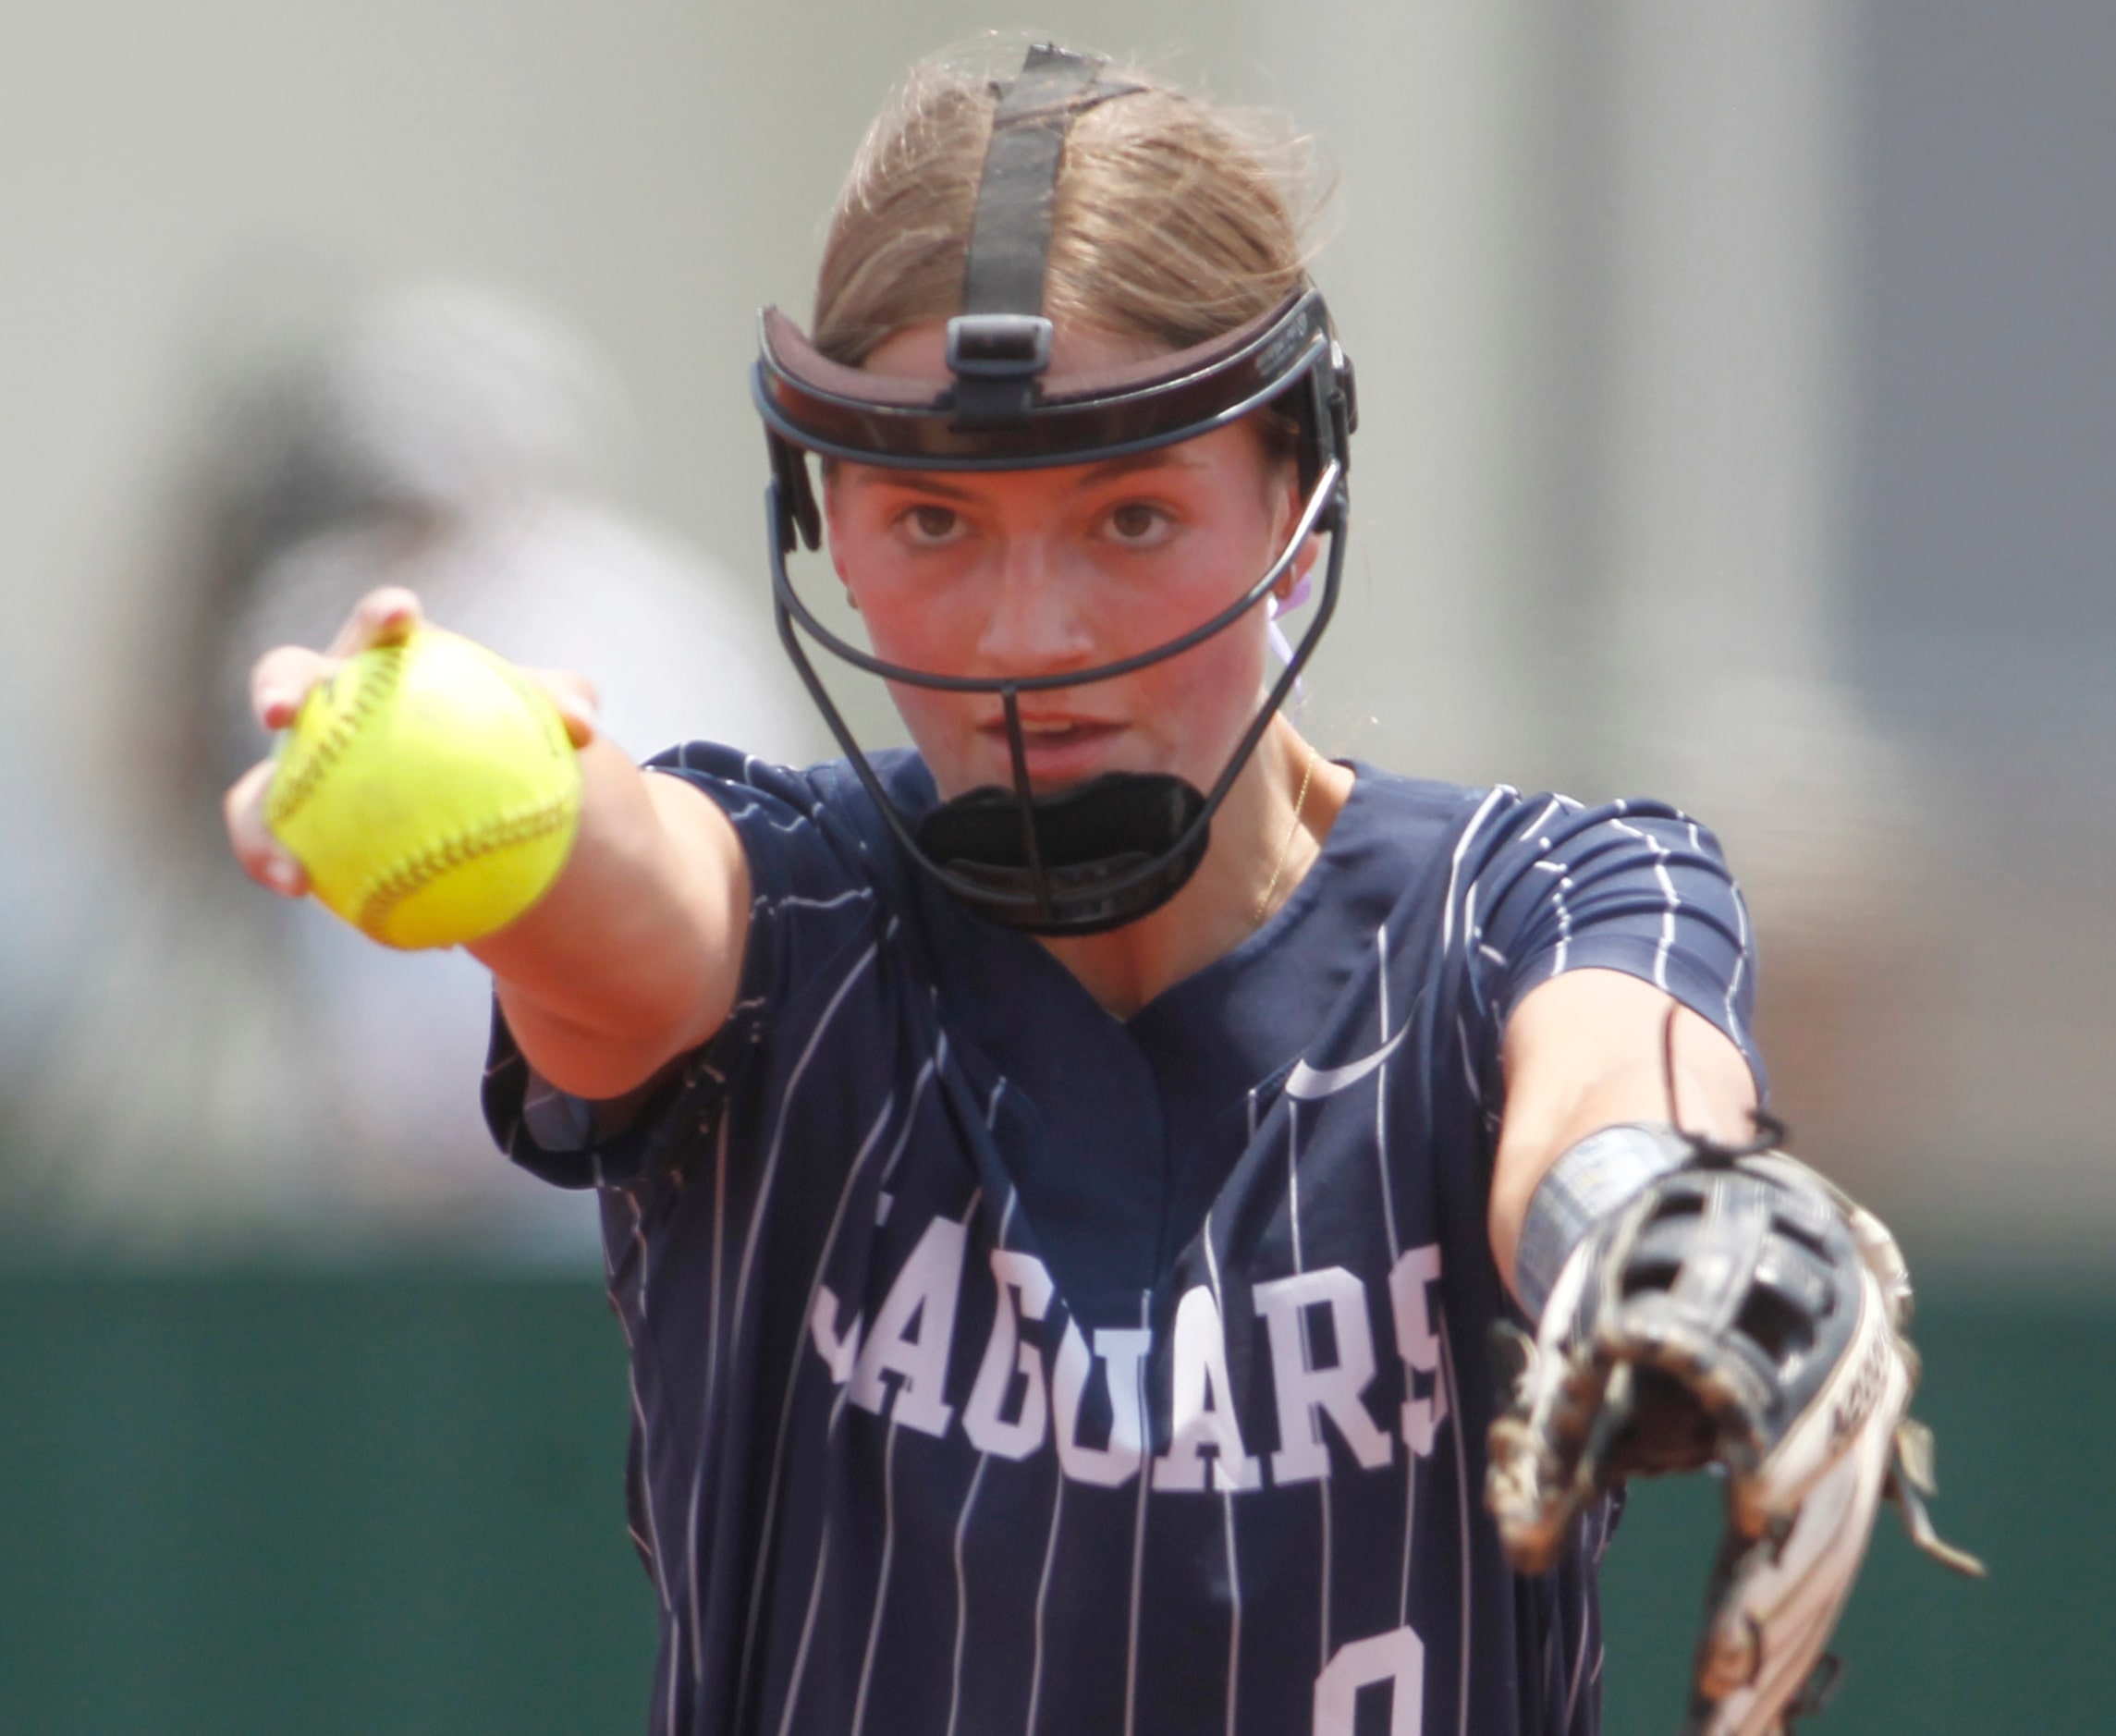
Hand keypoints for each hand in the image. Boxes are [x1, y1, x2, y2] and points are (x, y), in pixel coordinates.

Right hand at [222, 586, 599, 901]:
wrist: (487, 813)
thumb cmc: (509, 744)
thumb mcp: (548, 722)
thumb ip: (564, 703)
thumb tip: (579, 723)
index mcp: (384, 663)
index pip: (379, 626)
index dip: (382, 614)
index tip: (404, 617)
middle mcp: (328, 706)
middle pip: (285, 680)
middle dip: (275, 687)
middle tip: (283, 713)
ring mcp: (299, 770)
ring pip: (256, 793)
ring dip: (259, 833)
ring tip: (292, 876)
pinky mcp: (294, 832)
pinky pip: (290, 862)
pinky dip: (316, 891)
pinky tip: (377, 934)